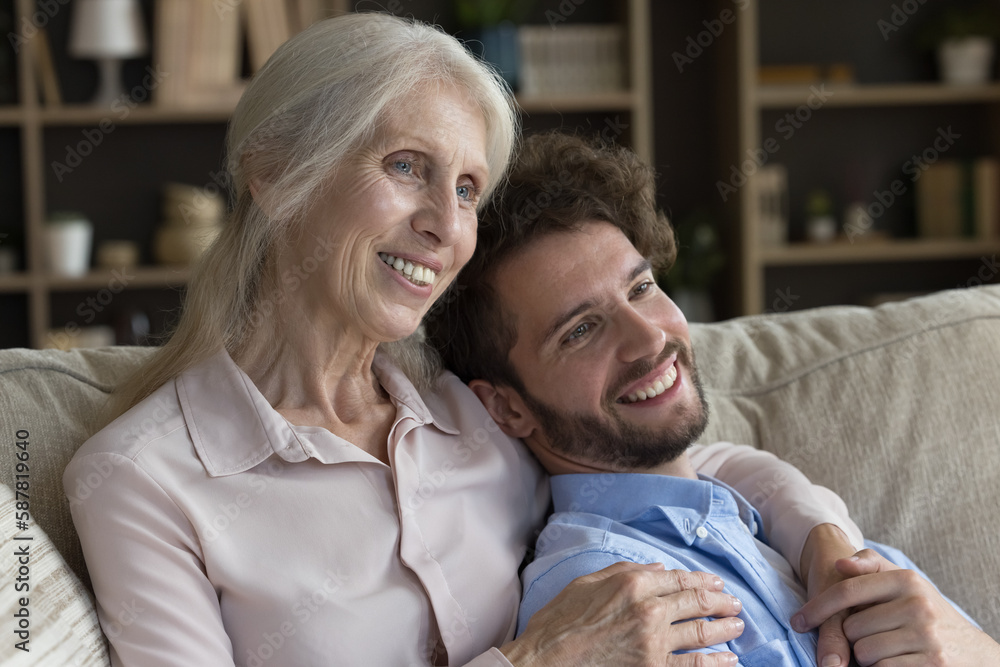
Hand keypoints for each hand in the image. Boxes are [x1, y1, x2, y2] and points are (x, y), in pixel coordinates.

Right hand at [501, 561, 743, 665]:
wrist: (546, 661)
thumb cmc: (559, 622)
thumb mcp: (586, 584)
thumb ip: (624, 572)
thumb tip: (657, 569)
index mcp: (632, 584)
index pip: (678, 579)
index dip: (702, 580)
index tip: (717, 583)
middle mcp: (648, 610)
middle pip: (696, 602)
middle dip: (721, 602)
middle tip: (735, 603)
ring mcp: (653, 643)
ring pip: (701, 633)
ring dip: (725, 629)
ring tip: (738, 626)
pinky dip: (716, 663)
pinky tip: (729, 661)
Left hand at [792, 549, 999, 665]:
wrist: (973, 651)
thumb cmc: (926, 613)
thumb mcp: (905, 583)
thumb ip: (870, 565)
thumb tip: (839, 565)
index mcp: (907, 580)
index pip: (847, 591)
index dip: (817, 607)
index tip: (798, 620)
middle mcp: (918, 605)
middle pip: (852, 628)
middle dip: (855, 636)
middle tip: (875, 636)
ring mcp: (927, 636)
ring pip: (864, 652)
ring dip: (867, 657)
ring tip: (889, 649)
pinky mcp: (932, 664)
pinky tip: (898, 662)